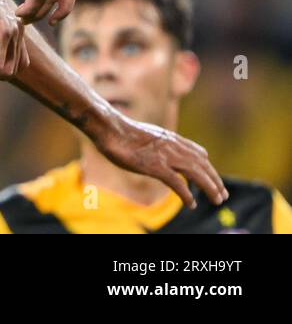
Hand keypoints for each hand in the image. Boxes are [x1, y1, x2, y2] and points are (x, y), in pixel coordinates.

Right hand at [88, 109, 228, 207]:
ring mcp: (165, 156)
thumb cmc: (120, 132)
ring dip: (210, 188)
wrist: (109, 128)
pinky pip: (177, 183)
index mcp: (170, 138)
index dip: (207, 166)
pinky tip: (191, 204)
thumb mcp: (144, 135)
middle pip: (202, 164)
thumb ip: (155, 143)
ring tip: (217, 200)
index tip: (212, 176)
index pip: (197, 152)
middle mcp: (173, 146)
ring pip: (196, 173)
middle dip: (215, 180)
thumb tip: (154, 148)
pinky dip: (187, 195)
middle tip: (223, 195)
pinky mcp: (156, 166)